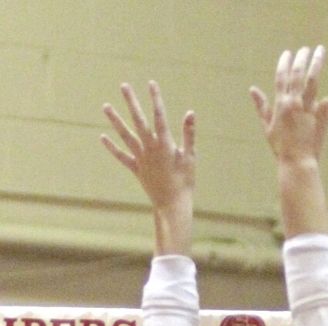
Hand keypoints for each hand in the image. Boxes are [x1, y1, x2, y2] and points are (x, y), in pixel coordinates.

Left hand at [101, 82, 195, 212]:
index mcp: (164, 144)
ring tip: (105, 106)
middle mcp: (149, 148)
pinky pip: (121, 156)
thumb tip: (190, 113)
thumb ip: (188, 134)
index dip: (155, 99)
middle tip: (124, 86)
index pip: (159, 116)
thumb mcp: (190, 157)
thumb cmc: (185, 182)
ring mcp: (140, 158)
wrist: (172, 204)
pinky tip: (102, 137)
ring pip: (125, 135)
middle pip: (138, 120)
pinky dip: (112, 147)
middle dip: (132, 102)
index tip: (151, 83)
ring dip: (115, 120)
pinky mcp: (136, 169)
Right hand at [250, 46, 327, 165]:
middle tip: (305, 49)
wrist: (296, 162)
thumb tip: (252, 89)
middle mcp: (293, 103)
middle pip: (297, 75)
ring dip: (315, 65)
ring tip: (320, 52)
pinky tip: (326, 95)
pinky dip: (323, 97)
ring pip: (311, 82)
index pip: (281, 77)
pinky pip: (322, 102)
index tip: (288, 52)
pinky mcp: (318, 117)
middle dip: (301, 59)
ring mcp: (307, 110)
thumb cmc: (281, 146)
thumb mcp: (267, 125)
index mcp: (280, 104)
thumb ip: (261, 106)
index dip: (284, 63)